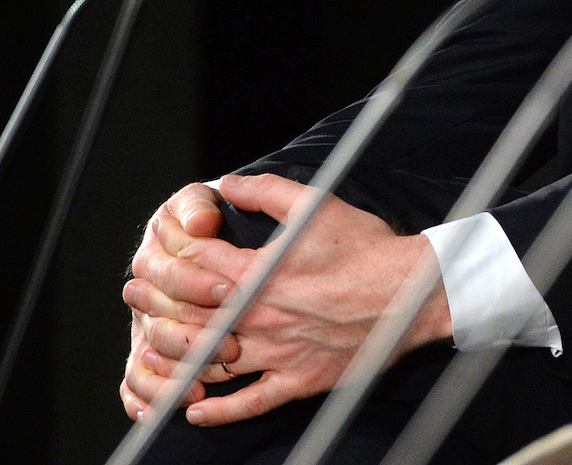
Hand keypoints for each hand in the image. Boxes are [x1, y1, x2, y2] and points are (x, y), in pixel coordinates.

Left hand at [121, 173, 452, 425]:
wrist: (414, 290)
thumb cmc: (368, 248)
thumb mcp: (318, 206)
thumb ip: (267, 191)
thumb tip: (227, 183)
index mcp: (260, 273)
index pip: (193, 265)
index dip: (164, 255)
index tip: (152, 251)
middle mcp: (260, 316)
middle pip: (186, 316)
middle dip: (152, 303)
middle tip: (135, 295)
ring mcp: (277, 353)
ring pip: (207, 364)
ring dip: (172, 358)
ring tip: (155, 348)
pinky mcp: (298, 380)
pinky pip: (248, 403)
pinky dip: (217, 410)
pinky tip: (195, 408)